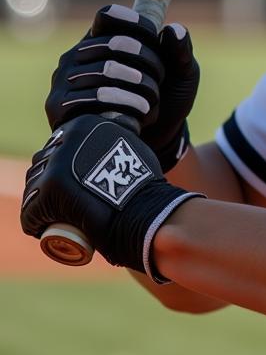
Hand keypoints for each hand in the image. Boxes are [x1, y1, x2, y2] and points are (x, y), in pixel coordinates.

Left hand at [21, 114, 202, 281]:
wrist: (145, 210)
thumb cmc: (143, 184)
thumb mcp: (131, 146)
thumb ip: (118, 137)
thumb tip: (115, 130)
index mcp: (85, 125)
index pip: (57, 146)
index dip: (59, 168)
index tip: (70, 185)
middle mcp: (69, 138)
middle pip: (42, 165)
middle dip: (46, 184)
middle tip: (63, 204)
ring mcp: (58, 163)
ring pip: (34, 188)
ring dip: (39, 203)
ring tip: (55, 218)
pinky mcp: (50, 189)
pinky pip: (30, 212)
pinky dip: (34, 223)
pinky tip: (44, 229)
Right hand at [45, 5, 199, 171]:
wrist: (150, 144)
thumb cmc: (166, 100)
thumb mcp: (182, 74)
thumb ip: (180, 51)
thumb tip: (174, 29)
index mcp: (103, 38)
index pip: (108, 16)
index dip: (133, 22)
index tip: (156, 35)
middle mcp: (78, 54)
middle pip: (115, 43)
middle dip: (149, 61)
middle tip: (161, 79)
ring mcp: (64, 79)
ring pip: (107, 70)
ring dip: (141, 86)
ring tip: (151, 102)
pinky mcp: (59, 105)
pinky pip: (95, 97)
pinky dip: (126, 105)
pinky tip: (140, 116)